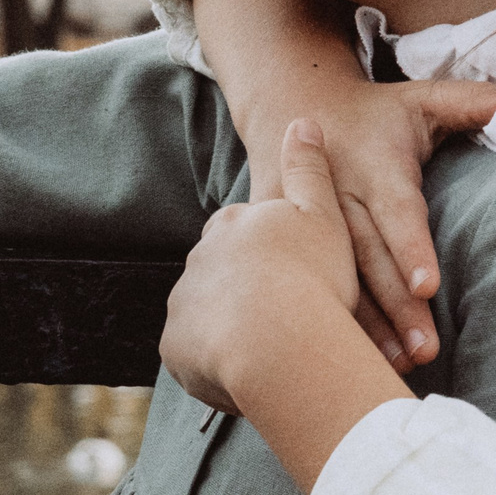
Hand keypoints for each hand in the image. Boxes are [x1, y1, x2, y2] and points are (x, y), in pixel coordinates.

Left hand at [163, 120, 410, 490]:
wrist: (278, 342)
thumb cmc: (310, 276)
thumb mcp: (321, 213)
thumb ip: (309, 168)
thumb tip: (302, 119)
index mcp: (232, 225)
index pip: (247, 233)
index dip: (277, 257)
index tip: (302, 278)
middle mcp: (199, 259)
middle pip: (226, 276)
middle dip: (252, 295)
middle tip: (294, 321)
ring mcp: (182, 304)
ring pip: (211, 317)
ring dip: (235, 332)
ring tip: (276, 355)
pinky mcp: (174, 348)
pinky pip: (197, 357)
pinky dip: (219, 366)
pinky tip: (253, 375)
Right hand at [190, 0, 495, 373]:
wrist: (291, 104)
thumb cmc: (375, 113)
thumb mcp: (421, 99)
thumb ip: (473, 102)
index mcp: (374, 161)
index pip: (396, 209)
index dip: (411, 246)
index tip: (429, 286)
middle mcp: (336, 191)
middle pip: (368, 255)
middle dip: (395, 305)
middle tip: (425, 349)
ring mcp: (302, 218)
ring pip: (333, 277)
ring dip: (365, 323)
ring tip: (397, 363)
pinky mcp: (280, 238)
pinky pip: (303, 283)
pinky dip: (326, 319)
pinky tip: (348, 356)